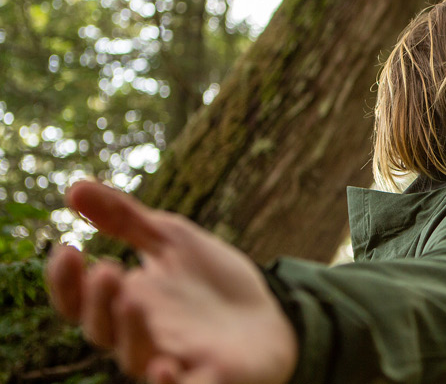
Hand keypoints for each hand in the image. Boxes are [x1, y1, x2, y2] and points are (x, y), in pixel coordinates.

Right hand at [46, 181, 297, 383]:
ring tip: (133, 298)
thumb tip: (74, 187)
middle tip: (108, 270)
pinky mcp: (208, 379)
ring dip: (130, 333)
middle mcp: (141, 338)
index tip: (67, 250)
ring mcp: (173, 361)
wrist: (272, 314)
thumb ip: (125, 219)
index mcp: (127, 304)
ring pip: (136, 359)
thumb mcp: (173, 240)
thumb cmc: (213, 282)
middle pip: (103, 331)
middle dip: (100, 302)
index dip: (66, 282)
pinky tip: (164, 368)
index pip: (79, 302)